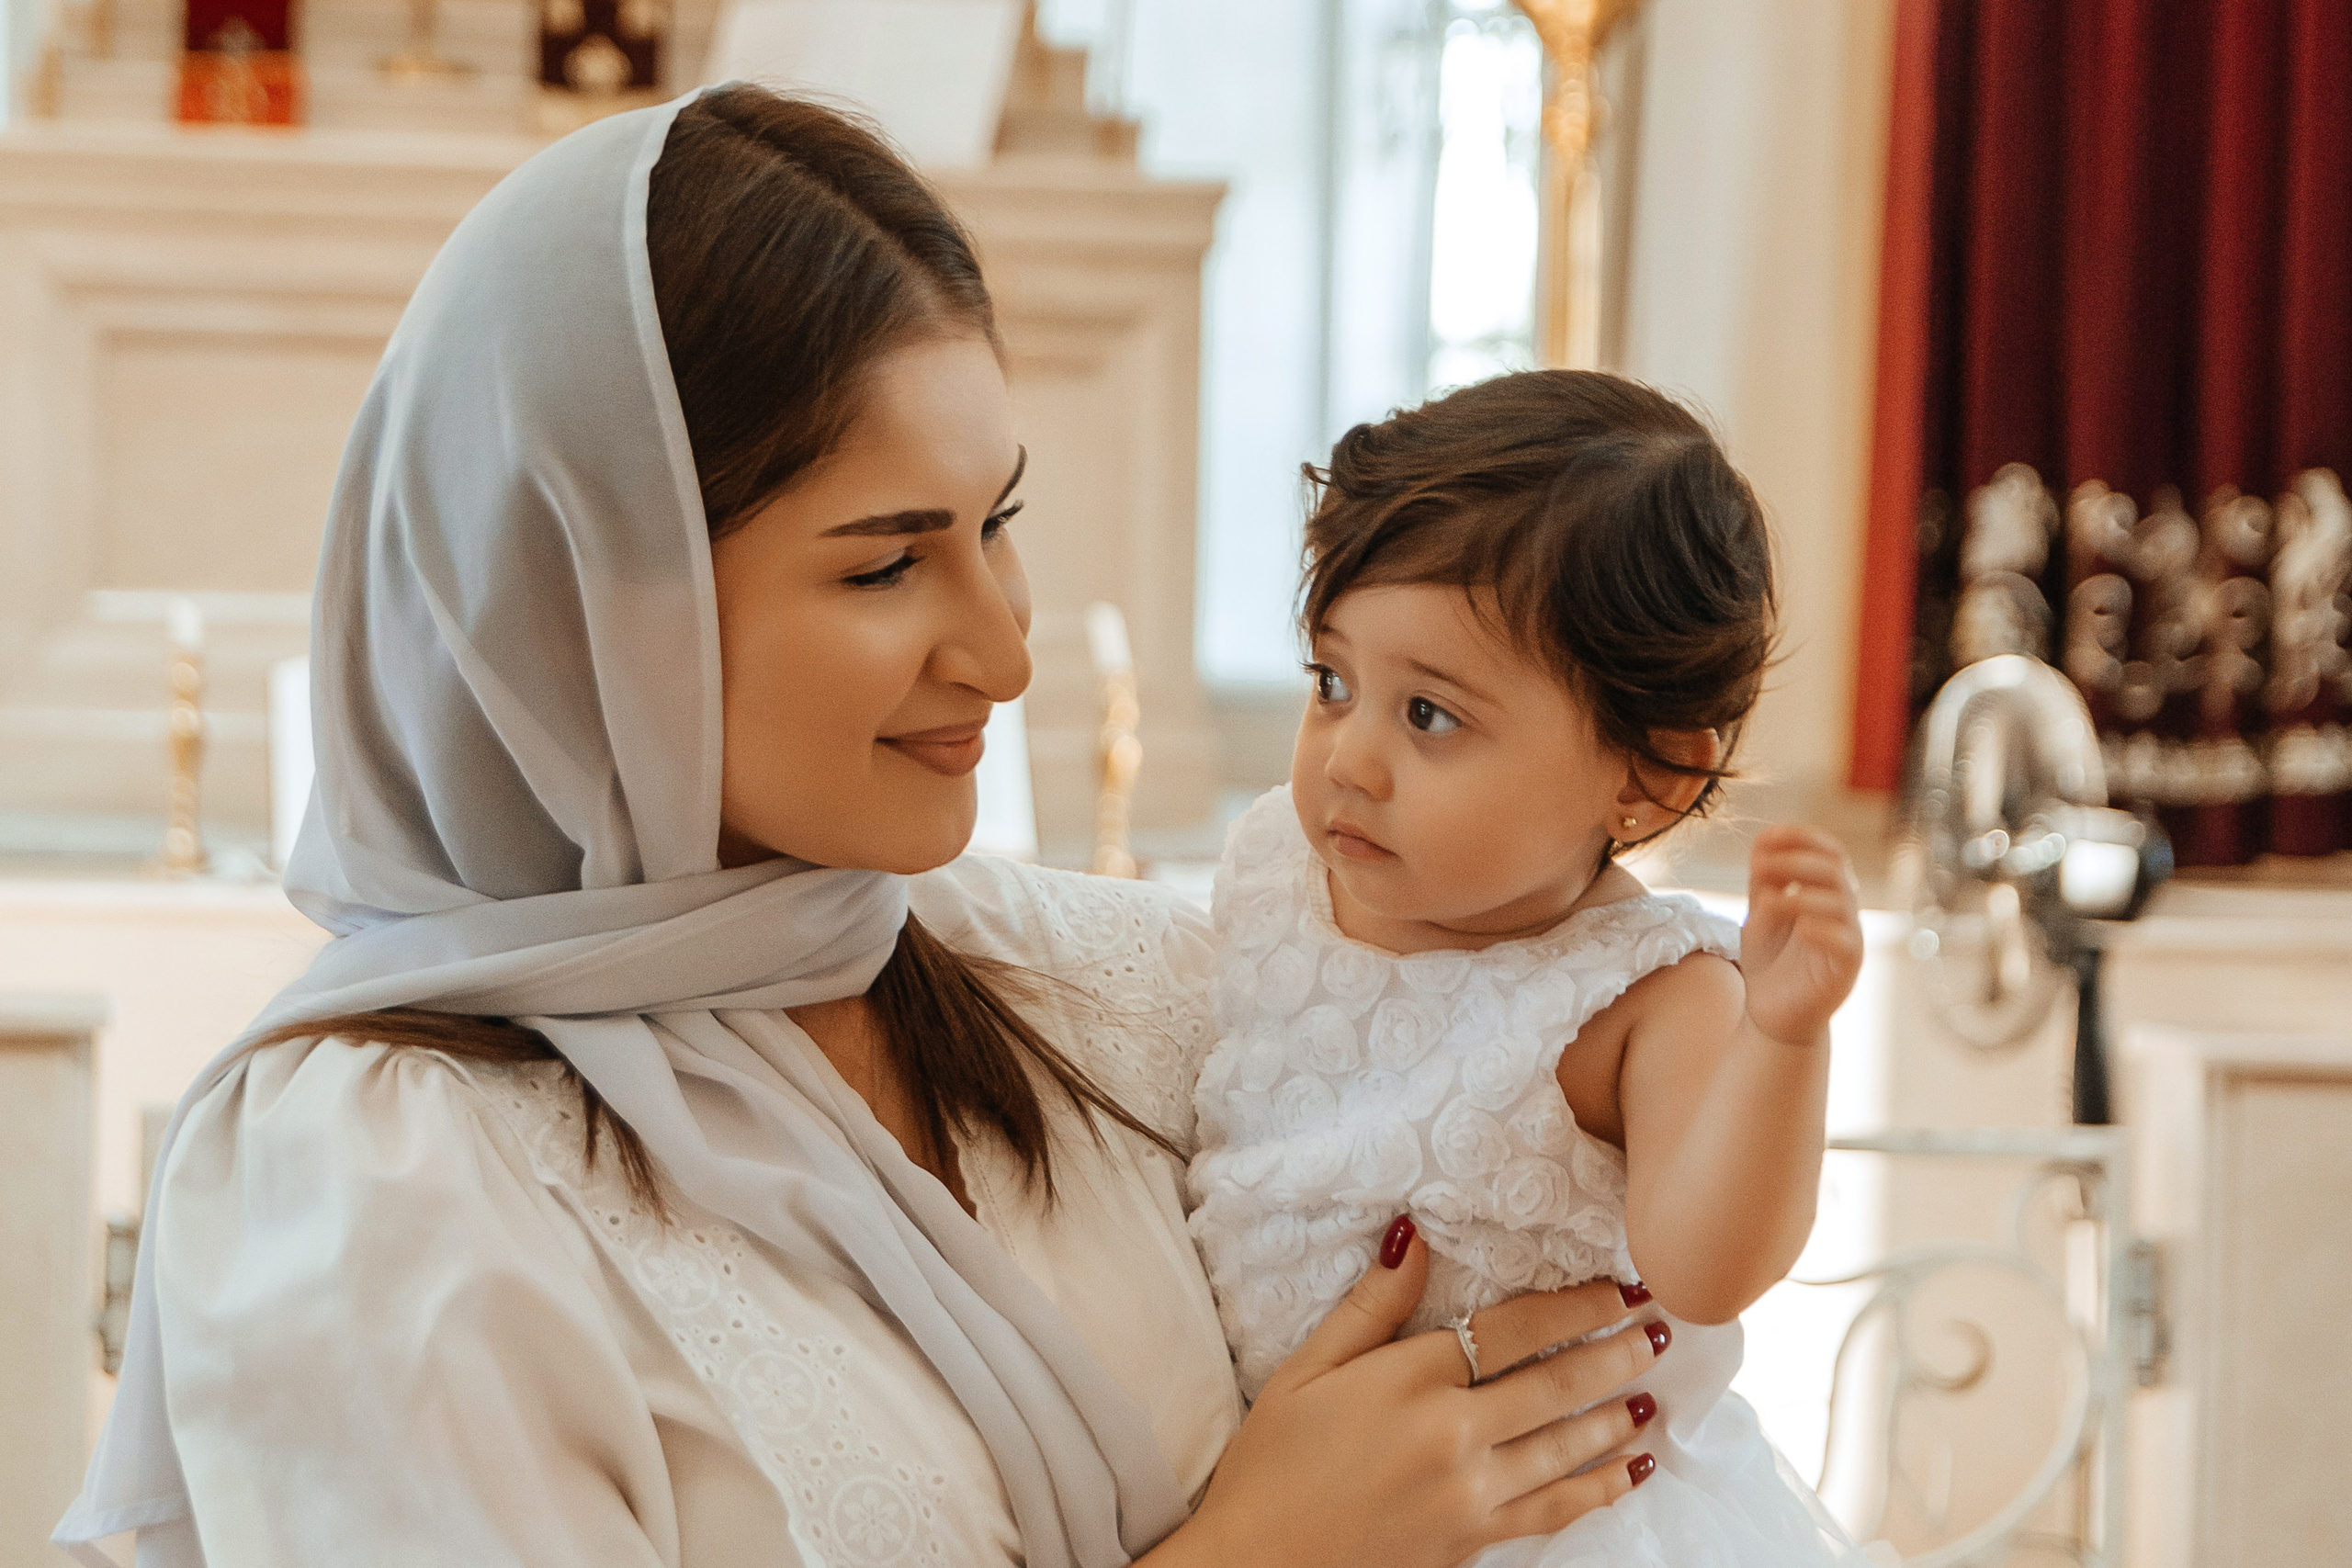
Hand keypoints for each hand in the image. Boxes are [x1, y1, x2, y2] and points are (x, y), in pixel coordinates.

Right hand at [1158, 1222, 1664, 1567]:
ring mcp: (1470, 1493)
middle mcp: (1452, 1434)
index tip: (1618, 1285)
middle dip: (1616, 1350)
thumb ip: (1372, 1306)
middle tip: (1661, 1325)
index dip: (1574, 1305)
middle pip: (1555, 1384)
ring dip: (1618, 1412)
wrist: (1256, 1566)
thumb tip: (1416, 1235)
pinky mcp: (1475, 1538)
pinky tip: (1631, 1468)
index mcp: (1409, 1380)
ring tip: (1655, 1385)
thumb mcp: (1306, 1370)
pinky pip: (1556, 1509)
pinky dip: (1601, 1487)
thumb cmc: (1272, 1464)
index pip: (1514, 1329)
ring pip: (1567, 1445)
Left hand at [1740, 823, 1863, 1046]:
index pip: (1829, 852)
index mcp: (1825, 892)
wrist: (1772, 1014)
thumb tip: (1765, 838)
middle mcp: (1843, 910)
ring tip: (1766, 901)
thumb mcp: (1760, 913)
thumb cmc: (1770, 961)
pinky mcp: (1848, 967)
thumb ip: (1764, 880)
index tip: (1769, 835)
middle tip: (1760, 866)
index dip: (1803, 837)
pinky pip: (1846, 941)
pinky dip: (1822, 929)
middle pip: (1836, 870)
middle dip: (1797, 861)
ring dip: (1801, 894)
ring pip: (1842, 902)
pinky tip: (1799, 928)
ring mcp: (1849, 937)